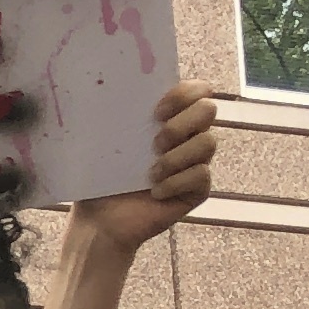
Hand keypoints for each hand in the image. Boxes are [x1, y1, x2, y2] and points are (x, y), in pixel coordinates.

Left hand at [73, 81, 217, 250]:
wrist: (99, 220)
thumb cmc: (99, 179)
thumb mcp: (101, 144)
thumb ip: (110, 115)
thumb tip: (100, 87)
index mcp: (167, 117)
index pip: (196, 90)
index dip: (183, 94)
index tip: (155, 112)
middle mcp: (186, 135)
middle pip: (209, 110)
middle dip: (184, 123)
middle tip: (156, 143)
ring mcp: (194, 162)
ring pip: (208, 143)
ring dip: (177, 157)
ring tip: (151, 173)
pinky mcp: (197, 189)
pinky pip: (202, 176)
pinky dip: (177, 183)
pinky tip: (156, 192)